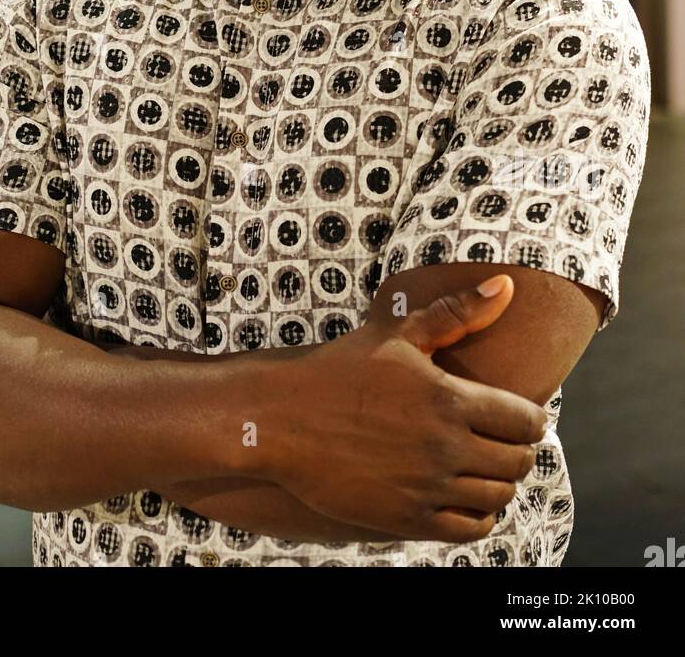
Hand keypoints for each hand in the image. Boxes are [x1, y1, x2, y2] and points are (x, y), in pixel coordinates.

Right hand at [257, 275, 547, 543]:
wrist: (281, 421)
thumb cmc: (340, 370)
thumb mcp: (396, 334)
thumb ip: (456, 313)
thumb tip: (507, 285)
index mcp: (449, 398)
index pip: (527, 421)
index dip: (532, 418)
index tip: (520, 415)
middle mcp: (445, 446)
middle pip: (518, 461)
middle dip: (518, 450)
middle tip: (503, 440)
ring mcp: (427, 487)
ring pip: (498, 496)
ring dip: (499, 482)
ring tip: (484, 466)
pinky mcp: (408, 520)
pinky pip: (470, 528)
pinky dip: (479, 515)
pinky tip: (464, 496)